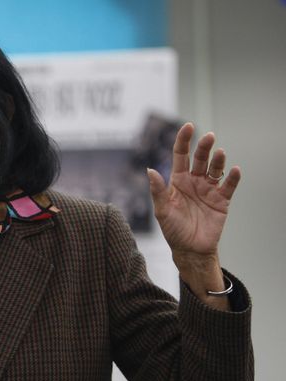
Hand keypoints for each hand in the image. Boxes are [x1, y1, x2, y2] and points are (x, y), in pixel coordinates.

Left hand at [147, 122, 240, 260]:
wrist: (190, 249)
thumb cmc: (173, 230)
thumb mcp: (162, 211)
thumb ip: (158, 190)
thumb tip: (149, 170)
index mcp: (178, 181)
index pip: (180, 155)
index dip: (184, 140)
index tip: (188, 126)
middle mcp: (194, 181)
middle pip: (199, 159)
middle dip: (203, 147)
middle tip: (208, 137)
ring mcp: (209, 189)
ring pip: (215, 169)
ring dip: (218, 160)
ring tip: (219, 153)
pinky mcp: (222, 200)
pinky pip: (229, 186)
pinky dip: (232, 177)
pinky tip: (234, 170)